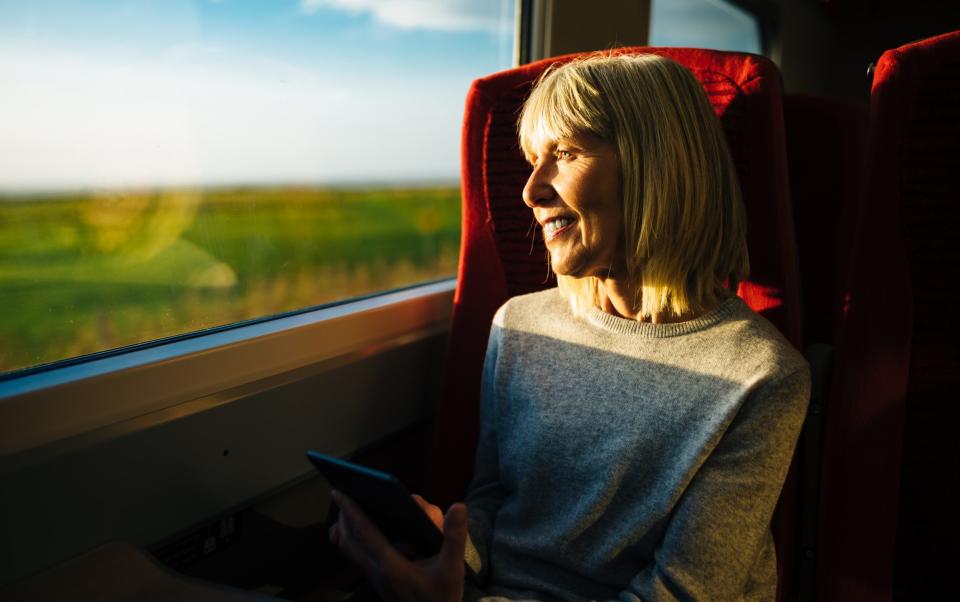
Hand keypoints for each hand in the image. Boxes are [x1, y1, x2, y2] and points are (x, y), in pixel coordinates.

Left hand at [328, 490, 467, 601]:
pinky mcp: (379, 583)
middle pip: (348, 541)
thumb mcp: (453, 568)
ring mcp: (375, 579)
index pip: (364, 532)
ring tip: (346, 513)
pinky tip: (362, 534)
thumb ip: (454, 537)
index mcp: (391, 565)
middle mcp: (377, 572)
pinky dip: (353, 542)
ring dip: (345, 531)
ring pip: (350, 552)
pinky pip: (358, 558)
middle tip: (341, 497)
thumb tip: (458, 506)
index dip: (350, 511)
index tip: (339, 492)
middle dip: (342, 518)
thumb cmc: (442, 597)